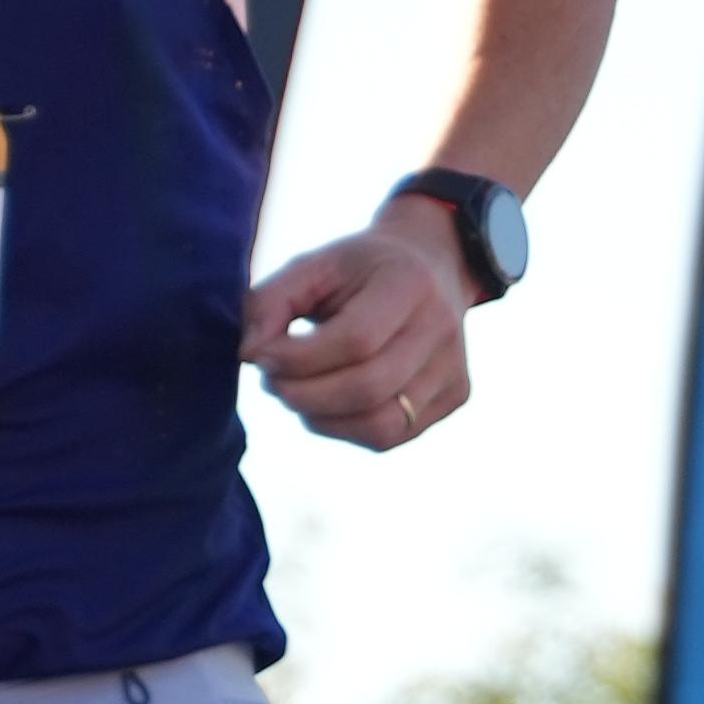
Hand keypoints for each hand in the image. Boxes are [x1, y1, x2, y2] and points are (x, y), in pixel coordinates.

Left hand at [244, 196, 471, 449]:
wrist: (430, 266)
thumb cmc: (358, 269)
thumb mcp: (312, 266)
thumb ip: (269, 301)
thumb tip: (248, 354)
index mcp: (410, 283)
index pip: (356, 340)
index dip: (299, 358)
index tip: (261, 356)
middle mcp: (442, 328)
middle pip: (367, 388)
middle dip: (303, 394)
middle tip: (271, 382)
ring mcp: (454, 369)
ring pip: (380, 425)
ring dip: (321, 418)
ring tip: (295, 394)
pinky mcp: (454, 398)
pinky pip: (390, 436)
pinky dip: (344, 428)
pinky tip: (326, 404)